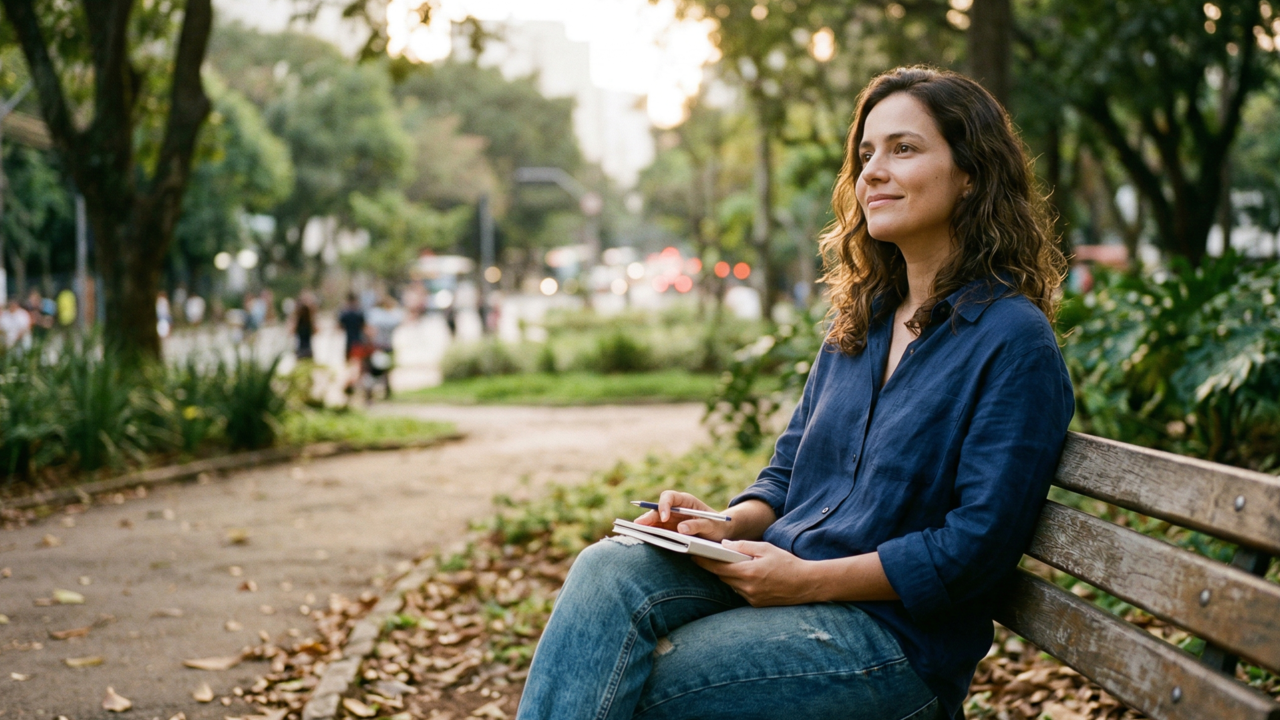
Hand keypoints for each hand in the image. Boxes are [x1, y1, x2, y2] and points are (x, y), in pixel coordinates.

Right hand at [633, 490, 732, 541]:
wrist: (720, 533)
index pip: (669, 497)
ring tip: (637, 533)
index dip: (664, 506)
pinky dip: (650, 534)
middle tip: (639, 526)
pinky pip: (657, 531)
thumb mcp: (712, 526)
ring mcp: (671, 520)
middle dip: (648, 517)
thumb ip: (698, 525)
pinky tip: (644, 539)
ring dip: (645, 526)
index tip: (664, 517)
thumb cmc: (718, 526)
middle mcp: (675, 509)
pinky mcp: (669, 530)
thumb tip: (681, 530)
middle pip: (657, 510)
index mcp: (685, 501)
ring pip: (654, 520)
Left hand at [692, 541, 815, 606]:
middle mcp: (747, 588)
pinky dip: (738, 583)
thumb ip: (743, 546)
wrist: (806, 584)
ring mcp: (751, 598)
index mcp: (748, 572)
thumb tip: (724, 545)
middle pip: (722, 576)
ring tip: (723, 563)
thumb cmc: (787, 563)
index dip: (704, 561)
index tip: (693, 555)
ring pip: (731, 584)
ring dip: (727, 575)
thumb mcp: (765, 548)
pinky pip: (740, 592)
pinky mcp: (756, 604)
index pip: (718, 567)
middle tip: (704, 556)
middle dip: (714, 566)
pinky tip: (741, 575)